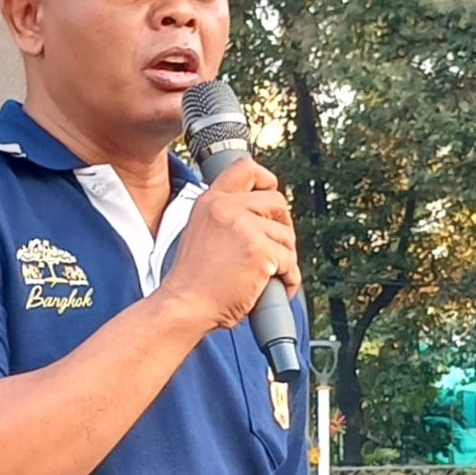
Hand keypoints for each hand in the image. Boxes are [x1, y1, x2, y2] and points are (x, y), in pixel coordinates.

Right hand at [159, 157, 299, 332]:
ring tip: (269, 275)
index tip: (269, 201)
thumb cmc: (192, 281)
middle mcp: (227, 208)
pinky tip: (277, 288)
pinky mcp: (260, 251)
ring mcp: (245, 228)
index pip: (246, 168)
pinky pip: (290, 262)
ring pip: (286, 236)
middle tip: (275, 247)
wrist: (184, 306)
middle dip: (282, 225)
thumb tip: (261, 216)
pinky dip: (289, 279)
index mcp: (211, 201)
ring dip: (285, 257)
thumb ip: (225, 217)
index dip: (266, 180)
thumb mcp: (199, 232)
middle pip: (276, 200)